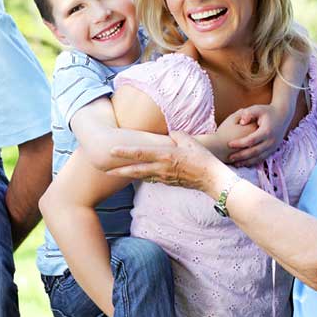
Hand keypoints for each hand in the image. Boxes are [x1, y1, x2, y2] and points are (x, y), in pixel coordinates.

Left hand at [109, 131, 228, 193]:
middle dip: (119, 171)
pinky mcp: (167, 182)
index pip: (141, 153)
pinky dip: (141, 176)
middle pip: (135, 170)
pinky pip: (151, 179)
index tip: (111, 151)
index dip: (125, 152)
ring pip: (141, 176)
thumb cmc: (202, 158)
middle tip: (105, 170)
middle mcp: (161, 168)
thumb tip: (170, 134)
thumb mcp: (189, 141)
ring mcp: (164, 177)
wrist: (211, 179)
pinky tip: (135, 175)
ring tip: (114, 173)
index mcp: (165, 156)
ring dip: (127, 175)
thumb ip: (176, 135)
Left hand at [226, 104, 287, 165]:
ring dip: (247, 162)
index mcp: (267, 131)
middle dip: (241, 156)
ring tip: (235, 163)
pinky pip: (262, 158)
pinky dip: (253, 162)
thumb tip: (241, 122)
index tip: (229, 144)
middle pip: (254, 151)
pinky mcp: (273, 150)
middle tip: (229, 157)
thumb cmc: (267, 111)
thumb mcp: (258, 108)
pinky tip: (244, 163)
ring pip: (259, 157)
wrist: (283, 115)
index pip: (251, 140)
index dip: (240, 143)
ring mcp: (273, 147)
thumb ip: (248, 113)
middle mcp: (271, 141)